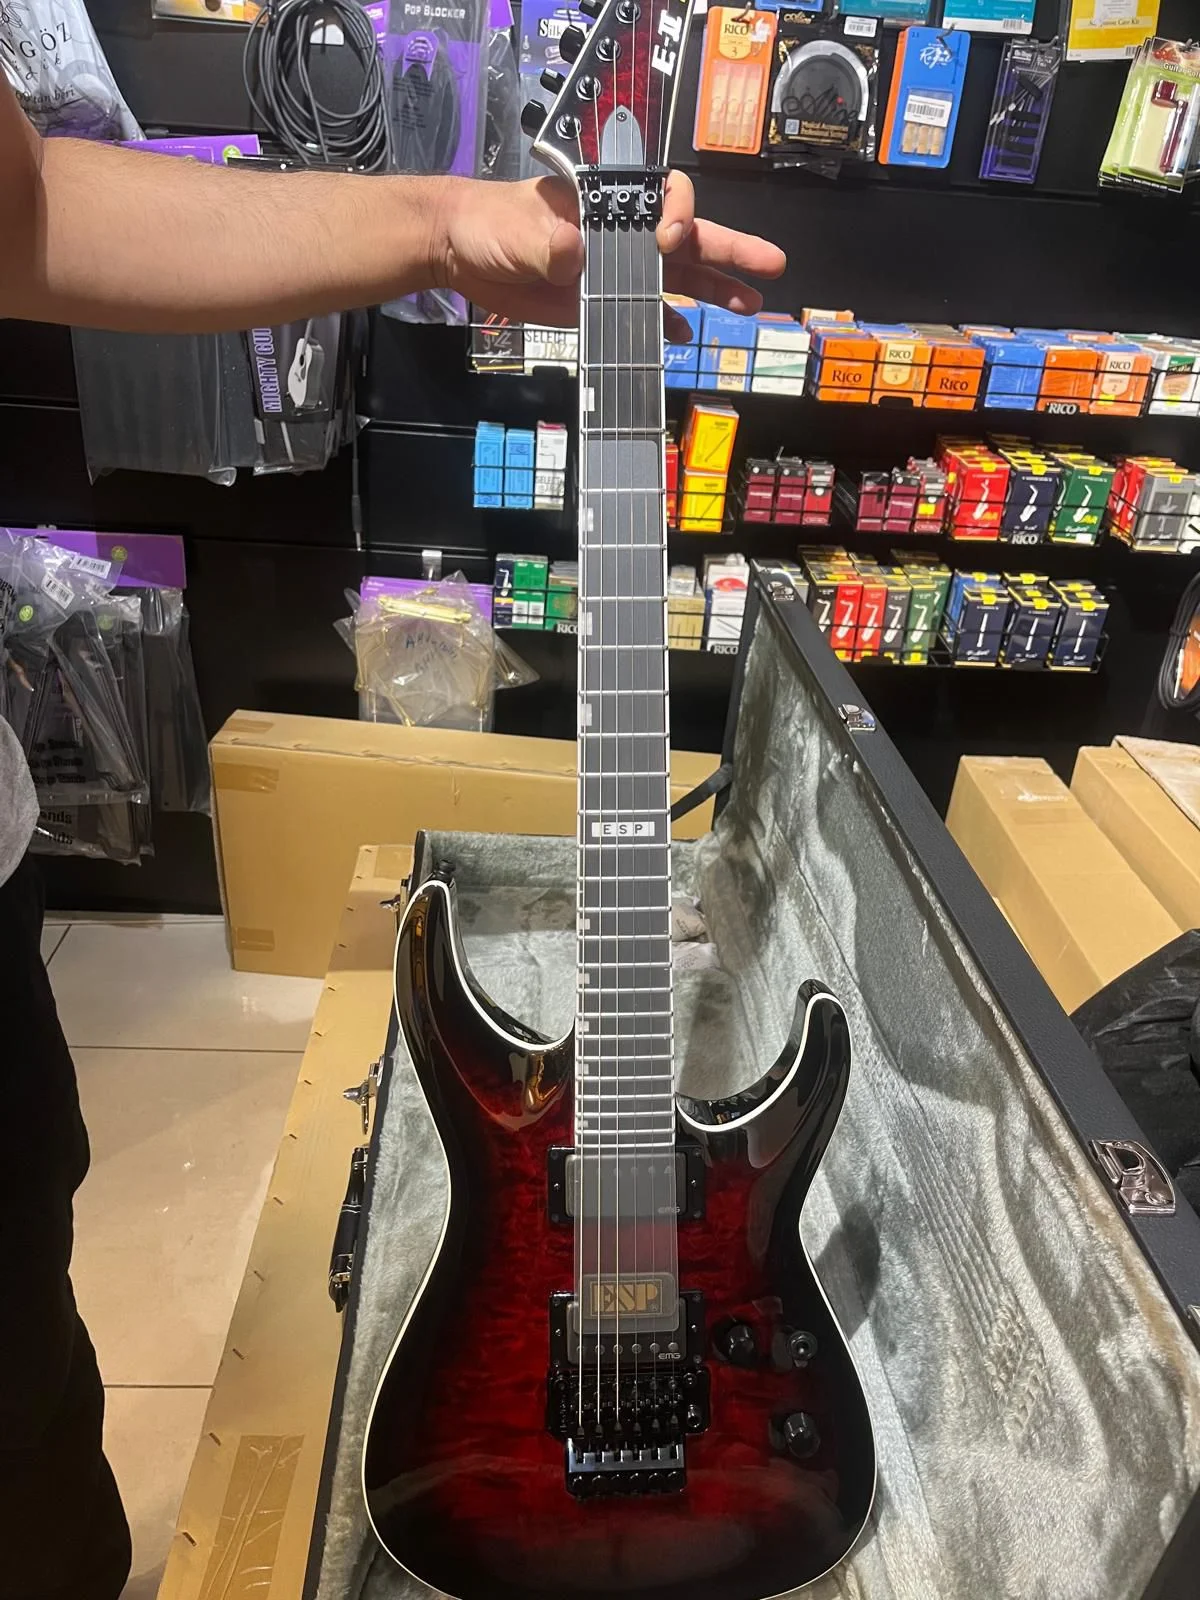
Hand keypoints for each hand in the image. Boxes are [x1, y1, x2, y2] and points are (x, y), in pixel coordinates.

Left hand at [428, 171, 784, 327]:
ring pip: (676, 277)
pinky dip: (667, 324)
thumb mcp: (522, 229)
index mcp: (609, 201)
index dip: (678, 216)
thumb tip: (577, 253)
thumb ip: (552, 243)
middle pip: (688, 237)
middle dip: (730, 251)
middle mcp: (621, 232)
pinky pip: (644, 313)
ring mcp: (614, 268)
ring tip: (751, 304)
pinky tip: (686, 335)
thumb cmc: (491, 222)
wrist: (459, 250)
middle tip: (770, 266)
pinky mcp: (598, 301)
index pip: (665, 198)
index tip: (669, 240)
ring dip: (714, 289)